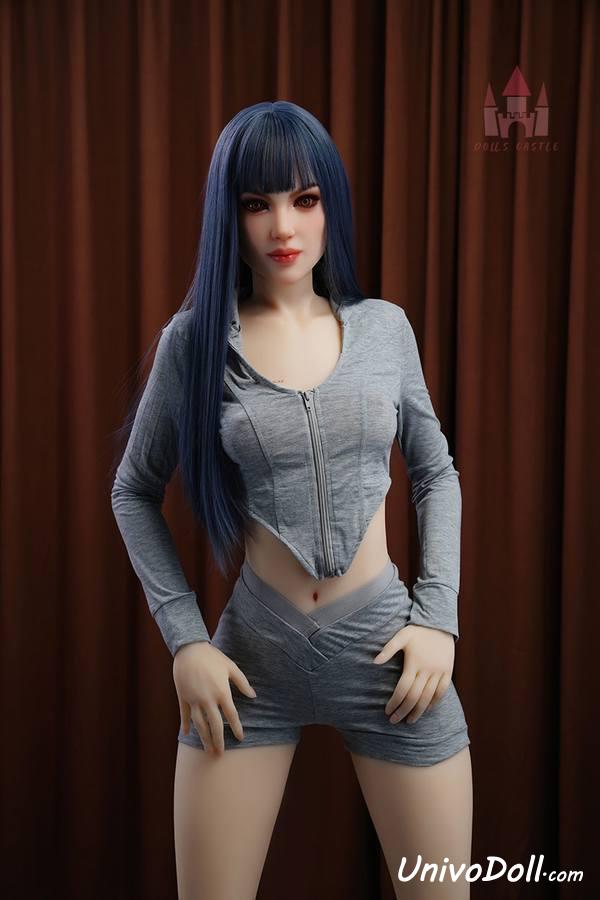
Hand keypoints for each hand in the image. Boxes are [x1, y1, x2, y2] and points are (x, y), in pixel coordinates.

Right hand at [173, 641, 257, 755]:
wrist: (189, 649)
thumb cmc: (213, 657)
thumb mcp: (231, 667)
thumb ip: (242, 683)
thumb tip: (253, 696)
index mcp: (222, 692)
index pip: (231, 716)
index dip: (236, 728)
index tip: (240, 738)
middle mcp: (207, 699)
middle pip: (214, 726)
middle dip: (218, 741)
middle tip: (220, 755)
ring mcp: (194, 699)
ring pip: (199, 724)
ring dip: (203, 739)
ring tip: (207, 750)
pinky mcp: (183, 697)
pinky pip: (184, 715)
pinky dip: (185, 725)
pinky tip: (187, 735)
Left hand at [373, 624, 454, 724]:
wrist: (440, 623)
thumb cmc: (417, 630)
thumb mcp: (401, 635)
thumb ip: (388, 649)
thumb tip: (374, 662)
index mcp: (414, 663)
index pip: (403, 689)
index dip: (394, 702)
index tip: (387, 711)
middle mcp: (427, 670)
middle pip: (414, 697)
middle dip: (403, 711)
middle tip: (394, 721)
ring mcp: (439, 671)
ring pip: (428, 697)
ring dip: (418, 711)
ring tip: (410, 721)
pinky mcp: (448, 671)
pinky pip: (442, 691)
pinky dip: (434, 702)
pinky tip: (427, 709)